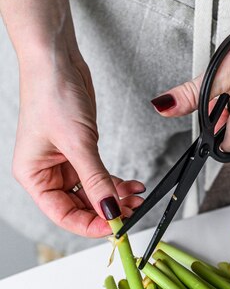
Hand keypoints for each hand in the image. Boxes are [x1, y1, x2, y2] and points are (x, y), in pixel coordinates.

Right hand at [0, 0, 143, 236]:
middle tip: (133, 211)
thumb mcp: (78, 143)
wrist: (57, 60)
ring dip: (114, 195)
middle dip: (107, 209)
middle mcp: (46, 172)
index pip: (63, 214)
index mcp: (34, 176)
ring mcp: (63, 161)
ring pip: (92, 191)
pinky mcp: (79, 150)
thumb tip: (110, 212)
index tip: (116, 228)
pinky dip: (115, 181)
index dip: (91, 224)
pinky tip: (132, 184)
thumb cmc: (52, 94)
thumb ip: (96, 180)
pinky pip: (98, 175)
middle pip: (79, 205)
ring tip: (137, 196)